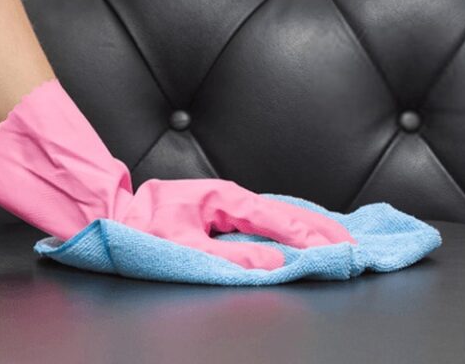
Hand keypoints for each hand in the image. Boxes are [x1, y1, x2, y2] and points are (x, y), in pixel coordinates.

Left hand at [115, 177, 356, 269]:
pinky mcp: (227, 214)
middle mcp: (233, 198)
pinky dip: (294, 228)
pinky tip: (307, 235)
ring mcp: (232, 205)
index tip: (334, 250)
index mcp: (225, 199)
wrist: (111, 214)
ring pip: (281, 215)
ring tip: (341, 240)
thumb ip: (229, 258)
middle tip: (353, 245)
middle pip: (287, 212)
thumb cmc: (140, 230)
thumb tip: (274, 265)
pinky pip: (269, 221)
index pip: (276, 219)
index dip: (307, 237)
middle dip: (321, 229)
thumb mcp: (181, 247)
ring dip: (312, 228)